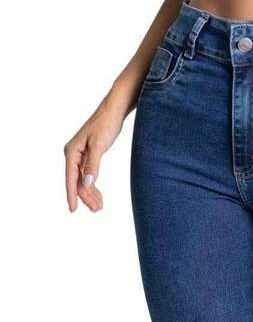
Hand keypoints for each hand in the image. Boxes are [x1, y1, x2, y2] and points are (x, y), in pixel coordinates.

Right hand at [64, 98, 124, 212]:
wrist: (113, 110)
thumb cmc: (105, 124)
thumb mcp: (99, 146)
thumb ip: (93, 165)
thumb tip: (86, 184)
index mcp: (71, 152)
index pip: (70, 178)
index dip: (72, 195)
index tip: (73, 210)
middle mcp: (73, 155)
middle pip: (77, 181)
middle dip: (86, 197)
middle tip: (97, 210)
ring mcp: (80, 156)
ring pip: (83, 180)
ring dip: (90, 194)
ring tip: (99, 207)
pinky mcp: (88, 156)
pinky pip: (88, 175)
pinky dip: (93, 186)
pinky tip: (99, 196)